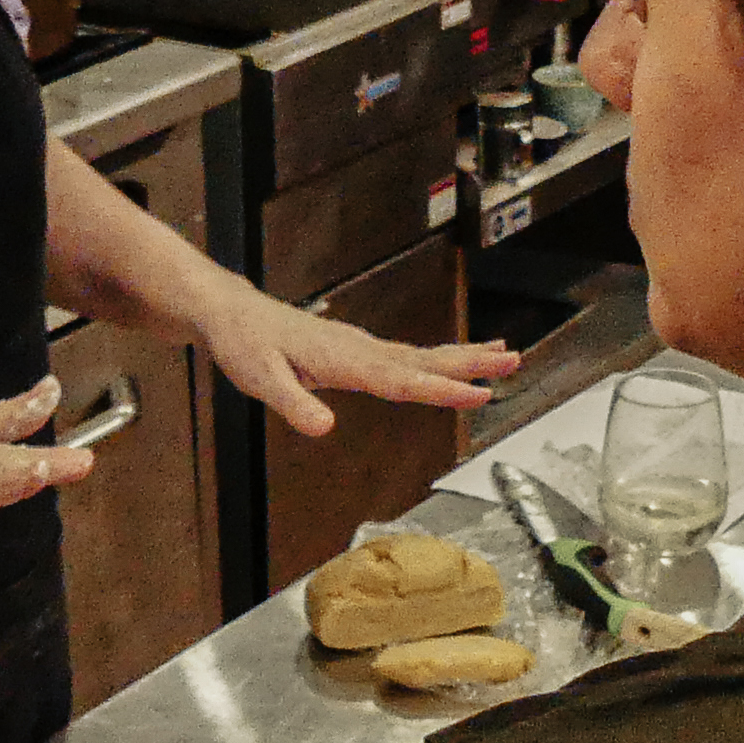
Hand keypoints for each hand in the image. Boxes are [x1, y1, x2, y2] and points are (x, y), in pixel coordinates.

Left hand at [199, 295, 516, 440]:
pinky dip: (438, 358)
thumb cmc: (244, 344)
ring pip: (421, 354)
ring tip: (504, 356)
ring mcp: (360, 347)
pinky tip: (452, 362)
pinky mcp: (357, 350)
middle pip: (424, 359)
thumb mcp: (261, 379)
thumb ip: (293, 405)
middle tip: (513, 362)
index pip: (400, 379)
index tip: (477, 394)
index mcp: (343, 359)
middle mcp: (359, 349)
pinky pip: (407, 355)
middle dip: (471, 363)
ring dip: (464, 356)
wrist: (231, 313)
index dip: (441, 389)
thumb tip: (324, 429)